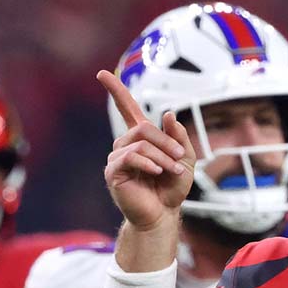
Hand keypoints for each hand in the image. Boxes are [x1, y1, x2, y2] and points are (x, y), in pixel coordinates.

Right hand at [97, 70, 195, 234]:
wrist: (163, 214)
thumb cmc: (171, 188)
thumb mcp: (185, 159)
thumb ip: (178, 137)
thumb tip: (167, 114)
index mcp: (140, 138)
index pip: (126, 108)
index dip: (115, 90)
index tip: (102, 73)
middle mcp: (125, 144)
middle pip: (143, 127)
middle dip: (167, 141)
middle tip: (180, 159)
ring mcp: (117, 157)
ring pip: (140, 143)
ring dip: (162, 156)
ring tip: (173, 171)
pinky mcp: (113, 171)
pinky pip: (130, 156)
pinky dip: (149, 162)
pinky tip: (158, 172)